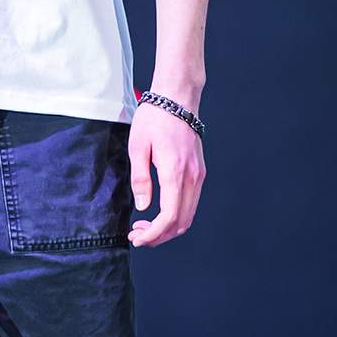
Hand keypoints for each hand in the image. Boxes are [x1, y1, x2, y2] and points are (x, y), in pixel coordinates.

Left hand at [127, 105, 205, 247]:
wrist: (177, 98)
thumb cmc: (155, 118)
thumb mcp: (137, 147)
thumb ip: (140, 179)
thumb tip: (143, 207)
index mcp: (175, 171)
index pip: (170, 216)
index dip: (154, 234)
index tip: (137, 238)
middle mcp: (192, 176)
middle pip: (182, 222)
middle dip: (159, 236)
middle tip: (138, 236)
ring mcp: (199, 174)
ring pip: (189, 215)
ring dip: (168, 227)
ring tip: (145, 227)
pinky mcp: (199, 172)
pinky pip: (191, 202)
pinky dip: (176, 215)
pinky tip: (158, 213)